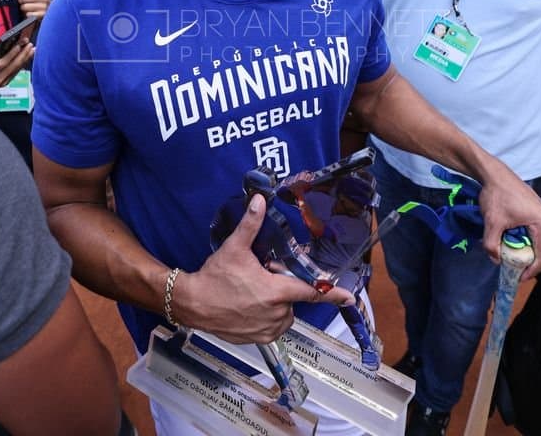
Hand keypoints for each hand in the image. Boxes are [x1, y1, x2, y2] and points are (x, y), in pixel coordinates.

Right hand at [0, 42, 33, 97]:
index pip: (4, 62)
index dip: (13, 53)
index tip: (20, 45)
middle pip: (14, 66)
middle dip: (23, 55)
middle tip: (30, 46)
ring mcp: (1, 83)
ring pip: (16, 70)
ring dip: (25, 60)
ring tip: (31, 51)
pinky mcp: (2, 83)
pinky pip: (14, 73)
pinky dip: (20, 65)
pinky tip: (24, 60)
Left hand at [15, 0, 49, 18]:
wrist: (49, 13)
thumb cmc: (38, 1)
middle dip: (20, 2)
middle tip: (22, 3)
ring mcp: (45, 7)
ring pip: (25, 7)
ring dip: (23, 9)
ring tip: (26, 9)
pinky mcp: (42, 16)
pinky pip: (28, 15)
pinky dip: (27, 15)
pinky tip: (30, 14)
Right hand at [171, 194, 353, 342]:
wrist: (191, 304)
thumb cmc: (214, 278)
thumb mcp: (234, 248)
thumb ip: (251, 225)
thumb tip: (259, 200)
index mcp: (276, 292)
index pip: (312, 292)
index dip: (332, 294)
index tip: (349, 298)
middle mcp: (276, 313)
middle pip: (292, 299)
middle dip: (282, 289)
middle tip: (262, 278)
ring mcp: (266, 329)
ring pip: (283, 314)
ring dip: (275, 305)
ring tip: (253, 293)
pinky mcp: (256, 339)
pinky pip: (271, 328)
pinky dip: (265, 318)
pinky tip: (248, 307)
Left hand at [474, 156, 540, 279]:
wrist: (495, 174)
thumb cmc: (497, 195)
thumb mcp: (492, 223)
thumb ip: (492, 245)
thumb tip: (495, 260)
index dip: (533, 271)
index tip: (519, 277)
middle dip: (529, 263)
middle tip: (514, 270)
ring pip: (540, 242)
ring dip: (527, 252)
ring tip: (511, 257)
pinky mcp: (539, 212)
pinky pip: (537, 233)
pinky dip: (526, 241)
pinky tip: (513, 242)